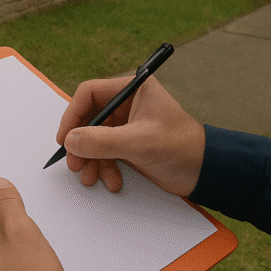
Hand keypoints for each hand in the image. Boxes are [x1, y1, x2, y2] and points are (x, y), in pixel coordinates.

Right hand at [58, 75, 205, 196]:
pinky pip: (105, 153)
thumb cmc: (181, 147)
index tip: (65, 137)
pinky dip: (104, 167)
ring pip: (94, 139)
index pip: (90, 93)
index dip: (73, 114)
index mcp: (132, 89)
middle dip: (81, 143)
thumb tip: (70, 141)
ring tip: (90, 178)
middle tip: (75, 163)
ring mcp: (127, 125)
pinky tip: (112, 181)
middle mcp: (127, 104)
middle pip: (89, 118)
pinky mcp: (129, 144)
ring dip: (90, 159)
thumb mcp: (138, 142)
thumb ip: (102, 140)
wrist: (205, 172)